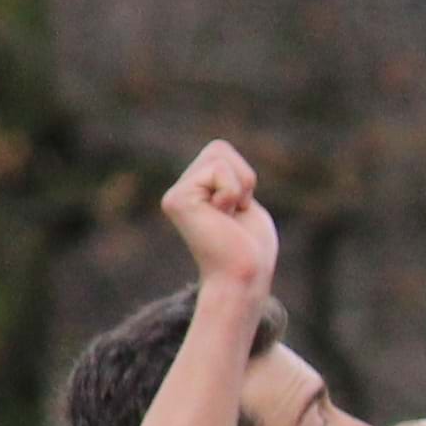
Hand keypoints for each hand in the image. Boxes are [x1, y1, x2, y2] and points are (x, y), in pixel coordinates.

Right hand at [160, 141, 277, 293]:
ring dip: (238, 187)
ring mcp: (174, 196)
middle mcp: (178, 192)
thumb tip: (218, 152)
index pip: (221, 151)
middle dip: (241, 178)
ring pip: (219, 155)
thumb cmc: (250, 248)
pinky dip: (233, 193)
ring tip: (228, 218)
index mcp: (193, 192)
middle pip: (219, 148)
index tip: (238, 212)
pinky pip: (219, 171)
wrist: (244, 276)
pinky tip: (222, 219)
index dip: (243, 178)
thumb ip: (230, 177)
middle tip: (234, 215)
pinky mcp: (177, 200)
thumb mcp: (244, 202)